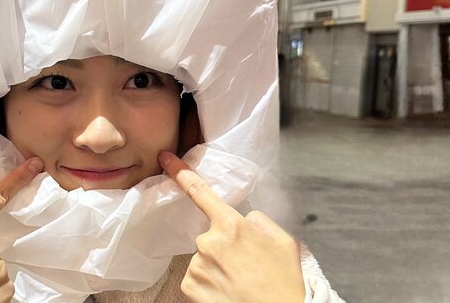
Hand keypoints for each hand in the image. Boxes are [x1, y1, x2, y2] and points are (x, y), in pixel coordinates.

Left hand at [159, 151, 304, 302]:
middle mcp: (208, 242)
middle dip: (225, 249)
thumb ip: (261, 222)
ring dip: (218, 269)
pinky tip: (227, 293)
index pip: (200, 192)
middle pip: (211, 237)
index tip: (165, 159)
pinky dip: (209, 286)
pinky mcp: (189, 287)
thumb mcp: (284, 243)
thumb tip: (247, 219)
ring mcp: (197, 265)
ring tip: (241, 284)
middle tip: (247, 267)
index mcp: (232, 226)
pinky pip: (197, 279)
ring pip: (204, 260)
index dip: (180, 172)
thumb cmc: (285, 285)